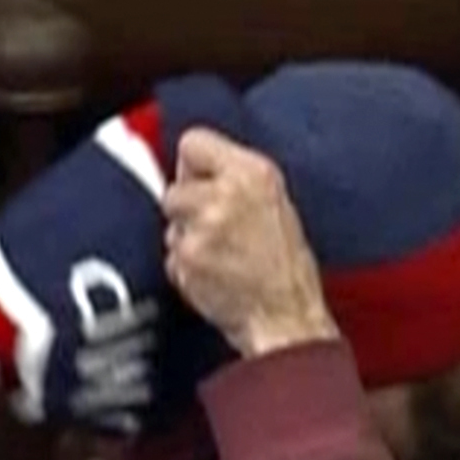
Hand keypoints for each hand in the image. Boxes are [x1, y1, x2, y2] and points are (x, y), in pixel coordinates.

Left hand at [161, 128, 339, 357]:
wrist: (287, 317)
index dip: (192, 167)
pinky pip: (172, 256)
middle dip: (188, 209)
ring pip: (171, 224)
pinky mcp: (188, 257)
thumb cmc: (288, 269)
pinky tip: (214, 276)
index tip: (199, 182)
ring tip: (221, 256)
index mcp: (254, 174)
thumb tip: (196, 171)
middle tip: (216, 230)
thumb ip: (236, 180)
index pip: (193, 143)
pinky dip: (186, 267)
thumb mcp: (276, 205)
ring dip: (187, 239)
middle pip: (175, 188)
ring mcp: (204, 226)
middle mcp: (226, 194)